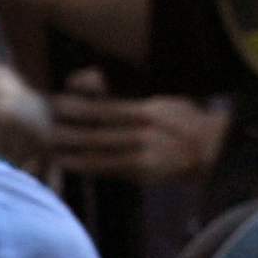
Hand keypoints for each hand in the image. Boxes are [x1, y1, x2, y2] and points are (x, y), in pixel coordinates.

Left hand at [44, 80, 234, 187]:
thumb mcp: (163, 102)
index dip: (80, 106)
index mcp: (148, 111)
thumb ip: (129, 99)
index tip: (59, 103)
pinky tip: (67, 163)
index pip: (108, 108)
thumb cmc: (185, 121)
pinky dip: (85, 166)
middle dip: (68, 130)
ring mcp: (142, 155)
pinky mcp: (142, 173)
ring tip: (48, 145)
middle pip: (97, 131)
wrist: (213, 150)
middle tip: (44, 127)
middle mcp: (144, 133)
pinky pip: (107, 169)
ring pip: (99, 152)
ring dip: (71, 150)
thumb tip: (92, 85)